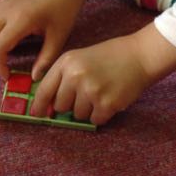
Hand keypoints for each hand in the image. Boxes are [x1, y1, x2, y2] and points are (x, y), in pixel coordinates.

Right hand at [0, 0, 85, 79]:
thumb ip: (45, 59)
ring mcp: (3, 3)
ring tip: (0, 53)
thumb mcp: (58, 37)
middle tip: (1, 67)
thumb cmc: (64, 8)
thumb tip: (34, 77)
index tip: (8, 75)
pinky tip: (1, 34)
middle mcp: (6, 11)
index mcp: (20, 21)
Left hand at [29, 23, 175, 125]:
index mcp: (66, 62)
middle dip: (70, 104)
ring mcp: (91, 91)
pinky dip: (102, 114)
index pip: (45, 89)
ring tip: (100, 92)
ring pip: (78, 115)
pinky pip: (95, 120)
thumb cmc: (109, 56)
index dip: (39, 105)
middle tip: (86, 92)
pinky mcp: (107, 104)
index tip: (36, 114)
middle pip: (61, 106)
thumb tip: (49, 104)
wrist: (139, 55)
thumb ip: (63, 77)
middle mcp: (76, 76)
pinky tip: (109, 98)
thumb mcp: (80, 58)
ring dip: (88, 109)